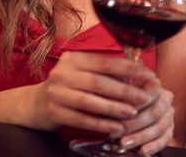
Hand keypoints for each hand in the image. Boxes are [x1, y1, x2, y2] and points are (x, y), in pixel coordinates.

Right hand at [32, 51, 165, 138]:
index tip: (148, 76)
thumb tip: (140, 70)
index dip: (129, 69)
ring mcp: (56, 92)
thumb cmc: (70, 85)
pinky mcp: (53, 111)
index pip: (106, 61)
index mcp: (74, 58)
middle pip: (99, 82)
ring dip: (114, 108)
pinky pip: (80, 119)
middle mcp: (63, 72)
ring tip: (132, 113)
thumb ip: (108, 71)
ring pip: (89, 102)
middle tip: (144, 98)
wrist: (37, 103)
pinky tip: (115, 127)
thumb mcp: (86, 72)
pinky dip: (100, 124)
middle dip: (125, 91)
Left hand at [115, 71, 174, 154]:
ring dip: (141, 137)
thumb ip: (118, 87)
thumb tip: (112, 86)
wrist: (135, 106)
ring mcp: (169, 114)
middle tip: (117, 133)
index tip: (121, 111)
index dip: (136, 103)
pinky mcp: (170, 129)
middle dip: (134, 125)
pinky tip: (143, 150)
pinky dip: (154, 146)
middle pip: (154, 112)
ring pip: (159, 127)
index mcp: (155, 85)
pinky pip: (166, 139)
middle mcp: (165, 98)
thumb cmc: (124, 97)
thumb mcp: (120, 87)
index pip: (150, 93)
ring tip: (125, 143)